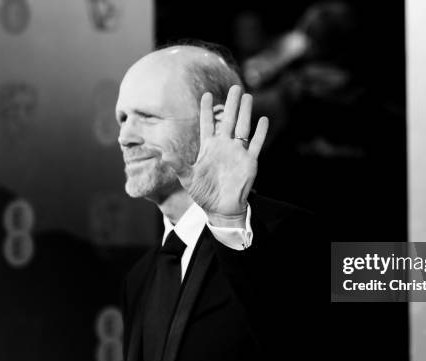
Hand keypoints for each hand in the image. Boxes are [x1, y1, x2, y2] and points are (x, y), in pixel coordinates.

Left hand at [177, 85, 267, 226]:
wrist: (221, 209)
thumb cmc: (203, 194)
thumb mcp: (188, 178)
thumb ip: (178, 164)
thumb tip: (163, 153)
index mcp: (209, 147)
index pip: (208, 123)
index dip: (208, 109)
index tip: (207, 94)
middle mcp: (224, 146)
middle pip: (229, 120)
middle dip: (232, 104)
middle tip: (235, 87)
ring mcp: (237, 153)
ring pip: (243, 127)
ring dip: (246, 112)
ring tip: (248, 96)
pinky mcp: (249, 162)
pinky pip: (255, 144)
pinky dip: (259, 133)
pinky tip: (262, 120)